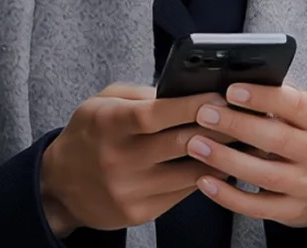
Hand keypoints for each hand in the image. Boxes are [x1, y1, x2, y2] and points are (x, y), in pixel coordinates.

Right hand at [39, 83, 227, 236]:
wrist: (60, 185)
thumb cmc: (88, 135)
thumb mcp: (101, 102)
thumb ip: (140, 95)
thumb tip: (184, 92)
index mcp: (107, 124)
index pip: (156, 114)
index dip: (192, 105)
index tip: (222, 97)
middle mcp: (117, 159)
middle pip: (181, 144)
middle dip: (219, 130)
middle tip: (246, 119)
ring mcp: (129, 189)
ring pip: (190, 173)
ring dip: (222, 158)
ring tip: (244, 144)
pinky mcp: (140, 212)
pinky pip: (183, 193)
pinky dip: (205, 178)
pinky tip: (220, 166)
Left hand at [184, 83, 306, 230]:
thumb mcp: (304, 113)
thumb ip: (276, 96)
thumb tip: (234, 75)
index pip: (295, 105)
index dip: (263, 97)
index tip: (232, 90)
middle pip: (277, 140)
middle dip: (237, 126)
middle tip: (204, 114)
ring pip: (265, 175)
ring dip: (227, 160)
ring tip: (195, 144)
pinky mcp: (292, 211)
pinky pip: (257, 207)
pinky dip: (229, 196)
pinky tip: (204, 180)